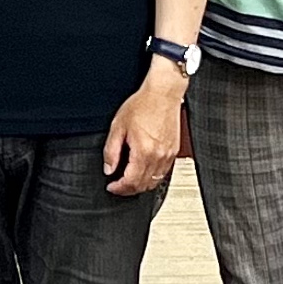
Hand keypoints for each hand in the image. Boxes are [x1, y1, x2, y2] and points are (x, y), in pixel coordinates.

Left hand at [103, 69, 183, 196]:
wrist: (163, 94)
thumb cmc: (143, 104)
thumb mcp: (118, 126)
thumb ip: (111, 151)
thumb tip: (108, 168)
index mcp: (143, 152)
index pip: (131, 182)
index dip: (119, 188)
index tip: (111, 186)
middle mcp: (158, 157)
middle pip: (143, 186)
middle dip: (128, 189)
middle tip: (118, 185)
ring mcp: (168, 155)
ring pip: (154, 182)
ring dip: (141, 185)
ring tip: (129, 180)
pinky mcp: (173, 152)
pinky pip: (163, 173)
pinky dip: (152, 177)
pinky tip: (143, 171)